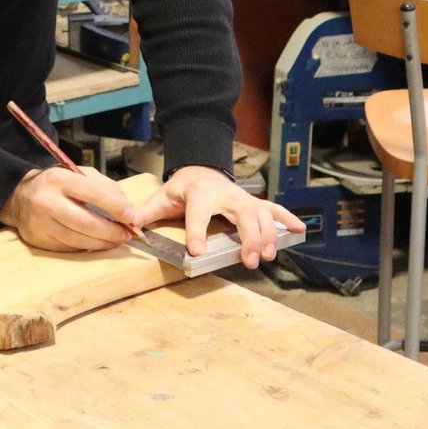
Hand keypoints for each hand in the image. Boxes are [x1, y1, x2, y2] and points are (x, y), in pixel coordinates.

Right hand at [0, 167, 139, 253]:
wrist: (19, 197)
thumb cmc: (55, 184)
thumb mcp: (77, 173)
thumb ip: (103, 186)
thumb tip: (126, 208)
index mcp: (58, 179)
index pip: (91, 193)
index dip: (114, 206)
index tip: (130, 215)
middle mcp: (47, 202)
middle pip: (86, 222)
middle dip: (111, 231)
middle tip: (127, 234)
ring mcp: (41, 224)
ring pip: (79, 240)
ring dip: (102, 243)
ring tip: (116, 241)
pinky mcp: (39, 241)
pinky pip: (69, 248)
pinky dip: (87, 248)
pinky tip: (97, 244)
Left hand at [132, 165, 306, 269]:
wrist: (201, 167)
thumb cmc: (182, 187)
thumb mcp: (162, 197)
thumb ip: (146, 213)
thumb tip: (127, 227)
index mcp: (199, 193)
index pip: (198, 213)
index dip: (197, 232)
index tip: (197, 252)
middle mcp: (225, 194)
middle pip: (240, 214)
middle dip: (247, 238)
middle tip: (248, 261)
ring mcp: (242, 198)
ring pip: (260, 214)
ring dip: (267, 235)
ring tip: (267, 256)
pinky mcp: (253, 203)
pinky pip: (274, 209)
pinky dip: (287, 219)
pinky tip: (300, 230)